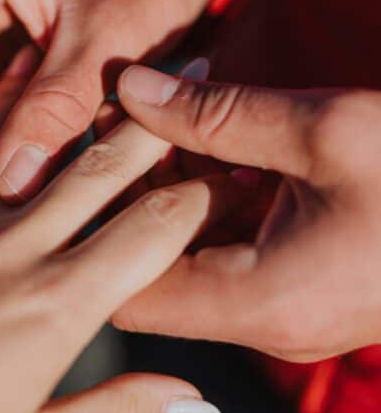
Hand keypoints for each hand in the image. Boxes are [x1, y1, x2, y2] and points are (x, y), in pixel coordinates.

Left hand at [0, 48, 227, 412]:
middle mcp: (8, 251)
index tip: (224, 166)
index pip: (151, 229)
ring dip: (33, 98)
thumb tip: (198, 407)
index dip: (196, 194)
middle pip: (93, 169)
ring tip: (62, 56)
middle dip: (143, 124)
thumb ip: (120, 412)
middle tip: (179, 74)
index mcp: (58, 304)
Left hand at [113, 65, 380, 362]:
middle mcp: (267, 324)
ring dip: (173, 194)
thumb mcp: (323, 129)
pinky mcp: (304, 291)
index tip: (88, 156)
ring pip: (194, 262)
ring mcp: (287, 313)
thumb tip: (132, 88)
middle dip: (131, 197)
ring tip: (156, 121)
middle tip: (115, 123)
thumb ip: (215, 114)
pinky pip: (234, 255)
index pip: (130, 291)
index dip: (98, 225)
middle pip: (156, 275)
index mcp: (262, 301)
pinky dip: (215, 205)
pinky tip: (214, 149)